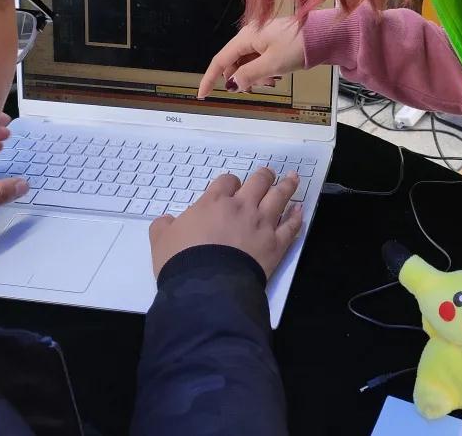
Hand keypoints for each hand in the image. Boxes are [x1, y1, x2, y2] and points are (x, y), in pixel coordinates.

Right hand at [149, 168, 303, 278]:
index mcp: (214, 202)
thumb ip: (164, 226)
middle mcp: (241, 207)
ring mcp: (261, 224)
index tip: (231, 187)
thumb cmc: (182, 261)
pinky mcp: (276, 244)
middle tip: (267, 174)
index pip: (226, 181)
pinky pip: (290, 227)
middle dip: (263, 177)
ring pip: (279, 197)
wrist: (206, 286)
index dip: (230, 183)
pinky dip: (296, 217)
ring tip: (292, 178)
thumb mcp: (161, 241)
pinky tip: (300, 210)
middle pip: (258, 182)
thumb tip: (165, 221)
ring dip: (286, 186)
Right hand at [198, 18, 303, 96]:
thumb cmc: (297, 47)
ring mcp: (263, 38)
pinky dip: (264, 71)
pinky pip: (260, 60)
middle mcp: (251, 35)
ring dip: (255, 76)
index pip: (220, 60)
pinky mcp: (274, 42)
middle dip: (242, 78)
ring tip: (272, 81)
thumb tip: (232, 84)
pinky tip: (276, 75)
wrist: (324, 35)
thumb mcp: (271, 64)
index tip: (202, 94)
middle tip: (258, 87)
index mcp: (246, 37)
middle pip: (235, 62)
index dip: (210, 78)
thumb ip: (248, 75)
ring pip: (248, 63)